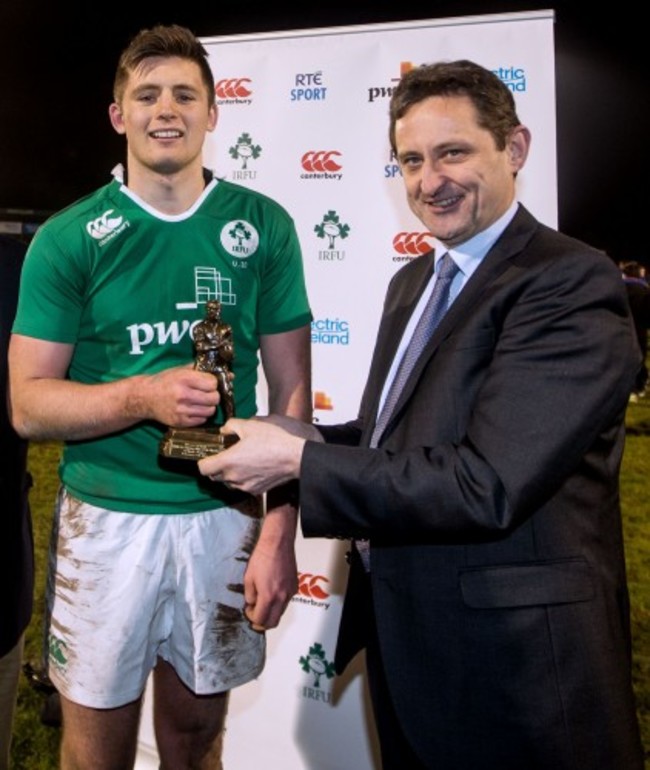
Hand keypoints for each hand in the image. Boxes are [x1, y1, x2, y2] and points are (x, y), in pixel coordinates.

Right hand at [136, 365, 219, 426]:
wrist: (145, 397)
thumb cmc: (166, 381)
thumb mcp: (181, 370)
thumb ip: (204, 371)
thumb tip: (231, 375)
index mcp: (184, 378)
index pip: (212, 383)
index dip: (213, 383)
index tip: (208, 383)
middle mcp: (182, 395)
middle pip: (214, 398)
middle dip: (213, 395)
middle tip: (207, 394)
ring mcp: (181, 410)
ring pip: (210, 411)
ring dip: (209, 406)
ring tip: (201, 402)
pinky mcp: (179, 422)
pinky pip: (202, 420)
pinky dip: (201, 415)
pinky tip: (194, 409)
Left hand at [197, 416, 310, 493]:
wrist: (296, 457)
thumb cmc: (274, 440)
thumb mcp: (250, 424)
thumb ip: (231, 426)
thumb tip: (224, 430)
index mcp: (228, 461)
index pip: (203, 469)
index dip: (203, 461)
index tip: (208, 455)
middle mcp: (233, 477)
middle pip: (214, 476)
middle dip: (215, 466)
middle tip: (224, 454)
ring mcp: (245, 486)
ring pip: (228, 482)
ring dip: (229, 473)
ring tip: (240, 460)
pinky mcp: (257, 490)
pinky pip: (242, 486)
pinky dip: (242, 478)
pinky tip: (252, 466)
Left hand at [242, 511, 297, 630]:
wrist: (277, 544)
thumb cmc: (262, 558)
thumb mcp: (248, 578)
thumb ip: (250, 595)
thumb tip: (252, 604)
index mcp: (269, 596)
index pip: (261, 619)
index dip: (252, 618)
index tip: (248, 611)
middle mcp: (282, 597)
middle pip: (273, 622)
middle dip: (263, 623)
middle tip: (255, 616)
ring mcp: (290, 592)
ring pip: (281, 612)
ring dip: (271, 613)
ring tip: (262, 601)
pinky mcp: (295, 586)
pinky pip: (286, 601)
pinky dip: (278, 603)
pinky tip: (272, 592)